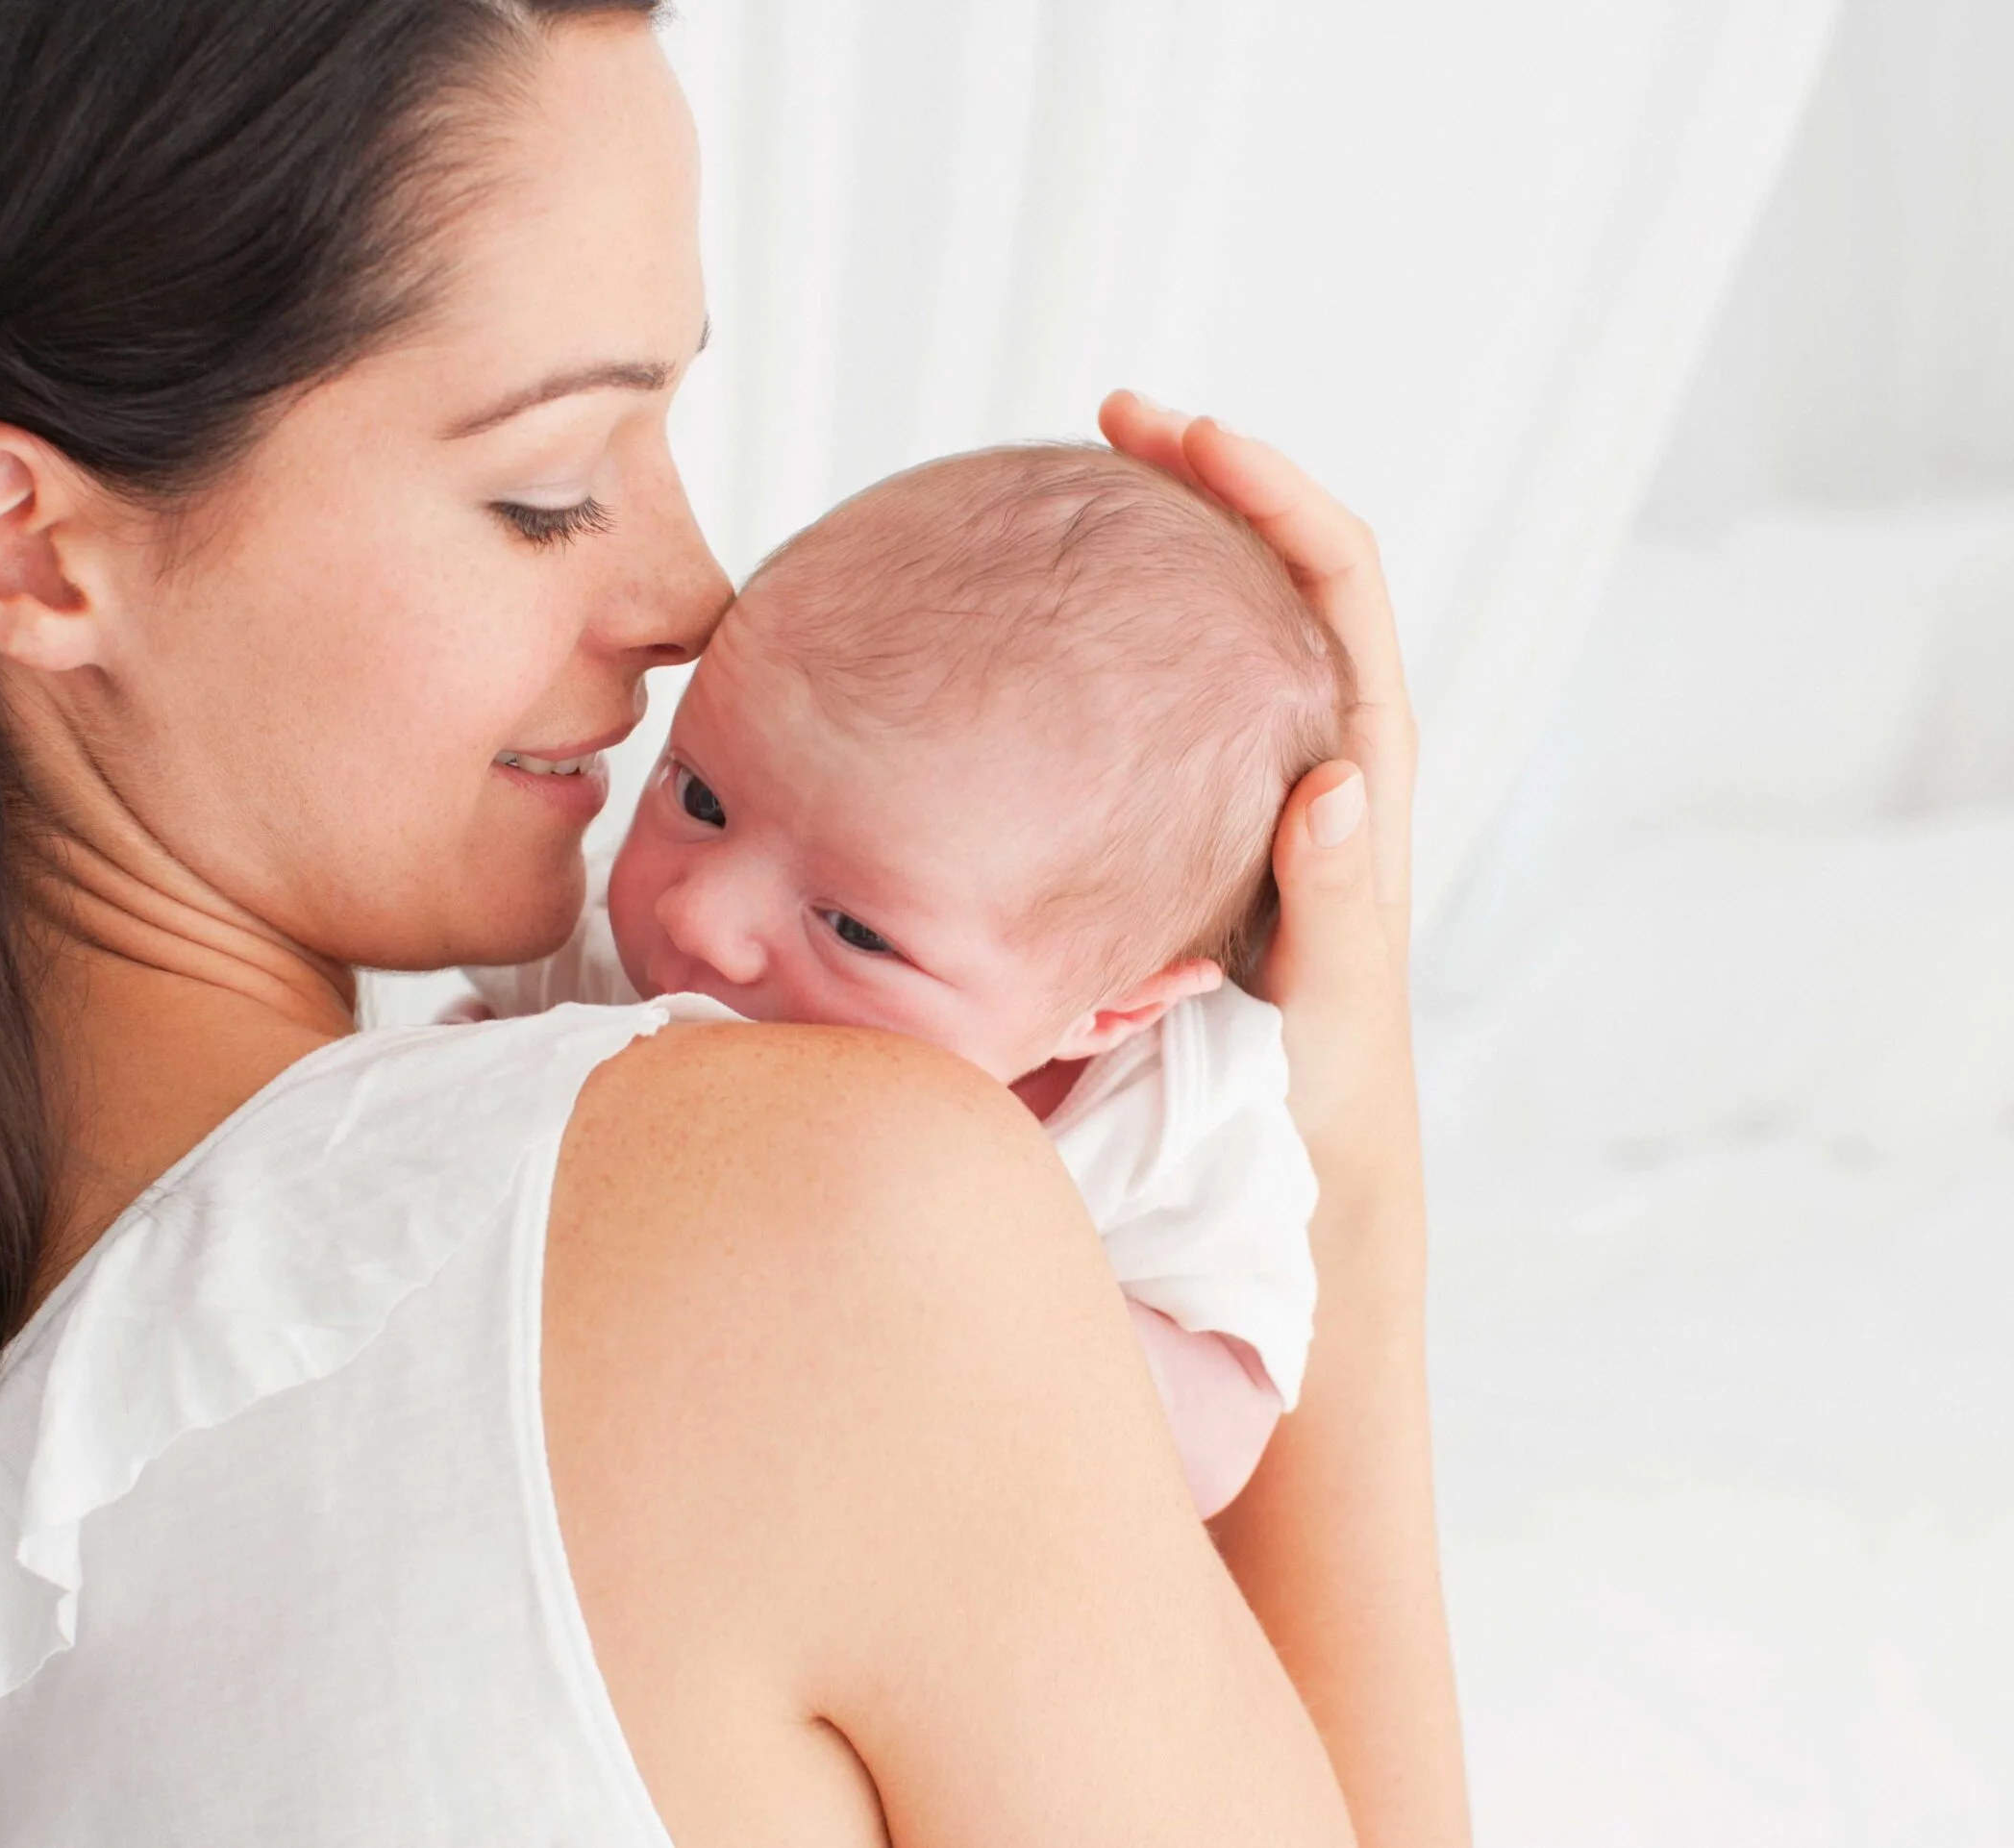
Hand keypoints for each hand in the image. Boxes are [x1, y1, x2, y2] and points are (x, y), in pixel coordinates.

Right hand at [1099, 393, 1417, 1163]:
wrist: (1297, 1129)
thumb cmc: (1321, 1068)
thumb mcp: (1330, 987)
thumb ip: (1334, 895)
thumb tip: (1338, 780)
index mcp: (1361, 752)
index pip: (1335, 574)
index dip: (1270, 488)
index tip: (1187, 436)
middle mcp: (1311, 735)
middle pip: (1273, 559)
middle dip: (1204, 474)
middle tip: (1114, 420)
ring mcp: (1247, 763)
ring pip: (1211, 613)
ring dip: (1154, 536)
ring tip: (1069, 484)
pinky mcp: (1192, 801)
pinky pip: (1158, 687)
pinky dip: (1108, 628)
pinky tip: (1034, 619)